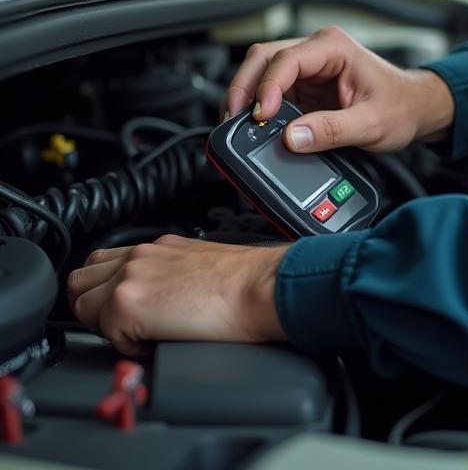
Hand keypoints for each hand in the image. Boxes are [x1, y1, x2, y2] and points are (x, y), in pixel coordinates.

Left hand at [67, 235, 288, 357]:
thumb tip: (164, 299)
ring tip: (138, 333)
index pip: (103, 263)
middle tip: (127, 324)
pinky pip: (105, 334)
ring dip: (103, 322)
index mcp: (158, 247)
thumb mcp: (201, 263)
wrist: (262, 287)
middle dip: (96, 305)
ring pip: (82, 305)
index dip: (109, 291)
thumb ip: (171, 271)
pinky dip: (125, 344)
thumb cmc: (247, 282)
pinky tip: (156, 341)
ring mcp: (129, 278)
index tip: (130, 308)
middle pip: (81, 281)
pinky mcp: (127, 304)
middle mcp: (139, 256)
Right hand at [223, 26, 453, 153]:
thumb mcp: (371, 124)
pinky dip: (258, 108)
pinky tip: (254, 127)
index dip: (266, 87)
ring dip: (246, 98)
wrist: (416, 108)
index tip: (260, 115)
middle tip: (233, 120)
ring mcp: (309, 67)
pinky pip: (271, 91)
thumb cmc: (402, 106)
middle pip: (263, 59)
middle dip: (243, 88)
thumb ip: (332, 131)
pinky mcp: (305, 86)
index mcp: (334, 47)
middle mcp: (318, 50)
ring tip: (237, 127)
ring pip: (262, 73)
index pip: (286, 59)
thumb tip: (292, 138)